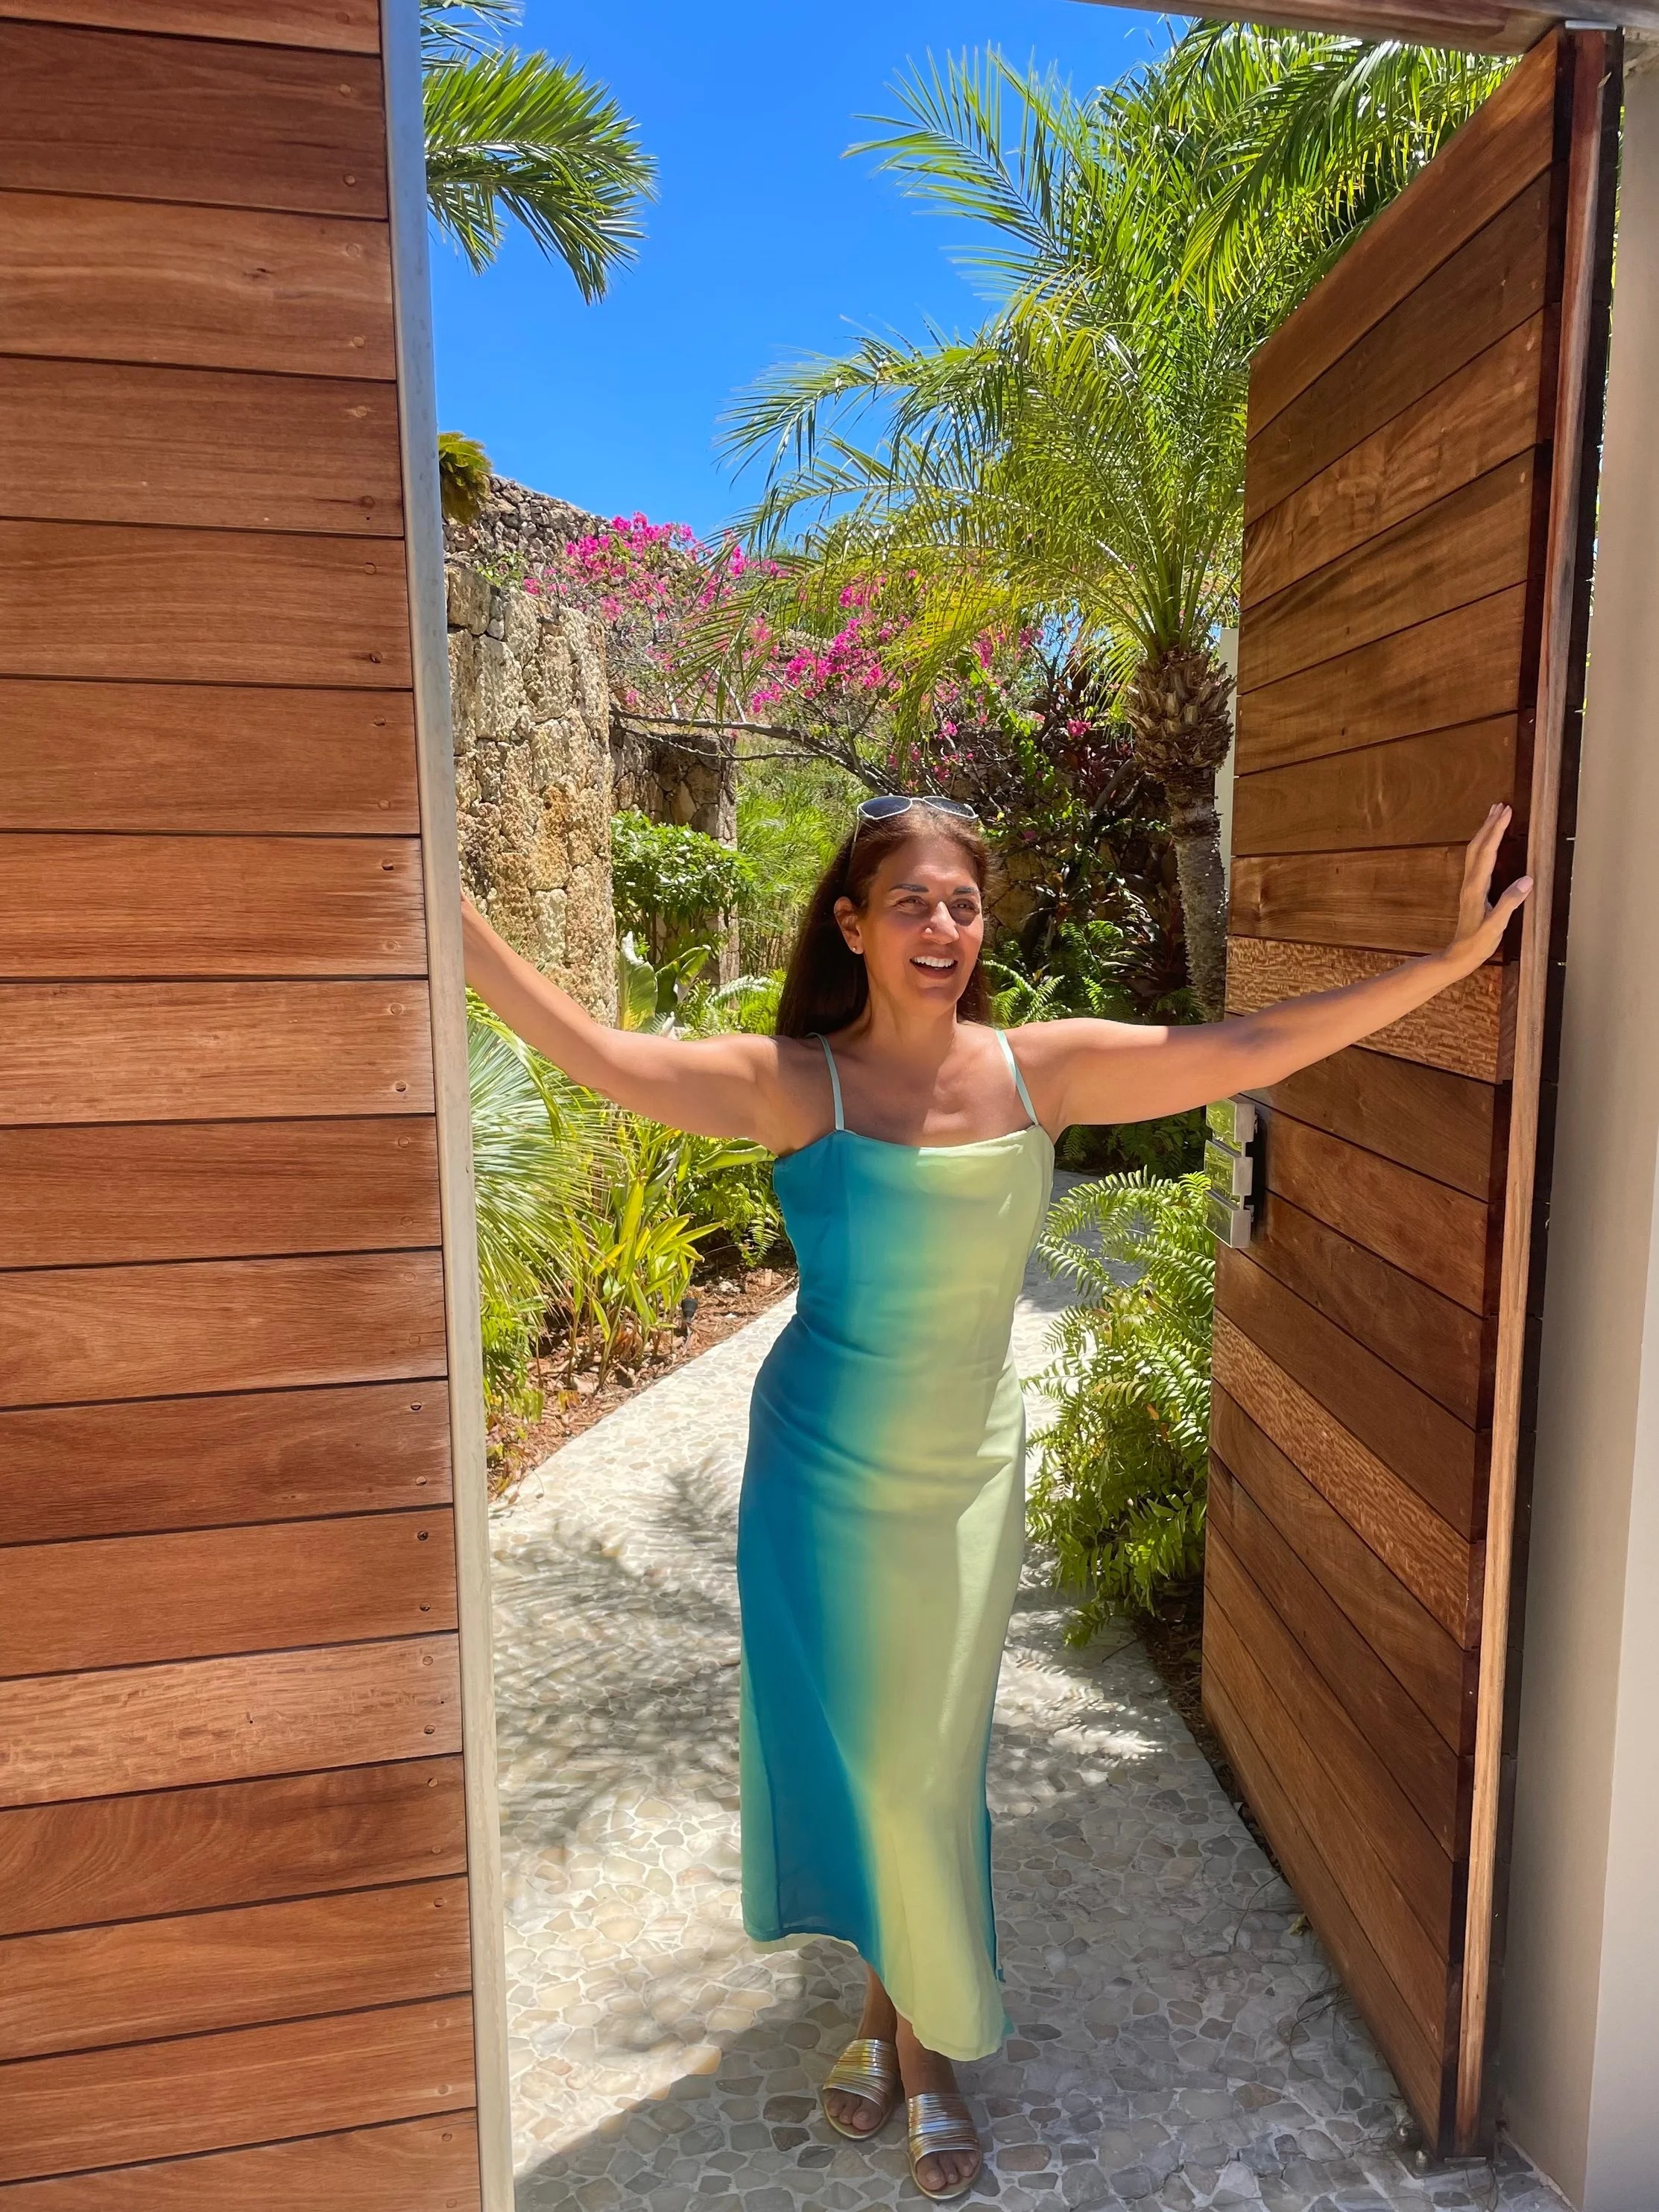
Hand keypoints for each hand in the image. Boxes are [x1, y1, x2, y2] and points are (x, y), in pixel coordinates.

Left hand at [1442, 803, 1531, 974]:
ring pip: (1475, 851)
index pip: (1487, 853)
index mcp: (1476, 888)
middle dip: (1490, 824)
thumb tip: (1527, 881)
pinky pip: (1477, 860)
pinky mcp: (1472, 890)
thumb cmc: (1477, 943)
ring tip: (1494, 815)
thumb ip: (1509, 903)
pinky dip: (1484, 845)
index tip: (1506, 812)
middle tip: (1501, 805)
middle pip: (1478, 846)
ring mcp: (1469, 885)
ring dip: (1485, 832)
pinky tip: (1490, 843)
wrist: (1458, 956)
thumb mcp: (1495, 926)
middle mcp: (1470, 883)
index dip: (1497, 831)